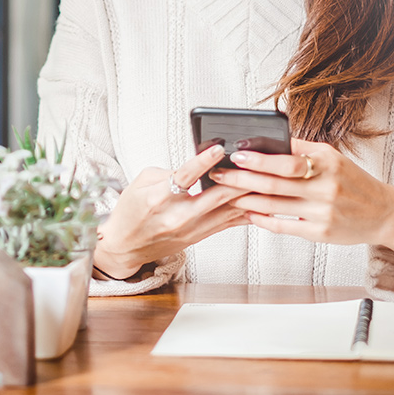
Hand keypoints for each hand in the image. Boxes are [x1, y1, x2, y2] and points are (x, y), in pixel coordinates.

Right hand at [93, 144, 251, 279]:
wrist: (125, 246)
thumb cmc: (131, 210)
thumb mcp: (141, 182)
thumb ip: (170, 171)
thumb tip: (199, 164)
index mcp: (157, 198)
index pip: (184, 177)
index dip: (203, 162)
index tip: (219, 148)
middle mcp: (176, 216)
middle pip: (215, 196)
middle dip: (239, 179)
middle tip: (258, 163)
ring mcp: (190, 229)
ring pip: (227, 211)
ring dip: (248, 196)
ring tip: (268, 180)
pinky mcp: (198, 237)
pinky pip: (228, 223)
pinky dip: (245, 213)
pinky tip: (263, 204)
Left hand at [212, 138, 393, 281]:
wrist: (384, 213)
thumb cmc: (352, 181)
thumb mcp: (332, 157)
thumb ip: (302, 150)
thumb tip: (266, 140)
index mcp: (327, 161)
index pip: (286, 159)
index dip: (258, 158)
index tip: (235, 154)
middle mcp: (326, 186)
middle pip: (275, 183)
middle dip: (242, 178)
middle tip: (219, 174)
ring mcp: (323, 211)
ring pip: (275, 205)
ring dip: (246, 200)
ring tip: (226, 194)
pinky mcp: (321, 232)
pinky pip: (284, 226)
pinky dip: (263, 220)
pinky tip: (248, 214)